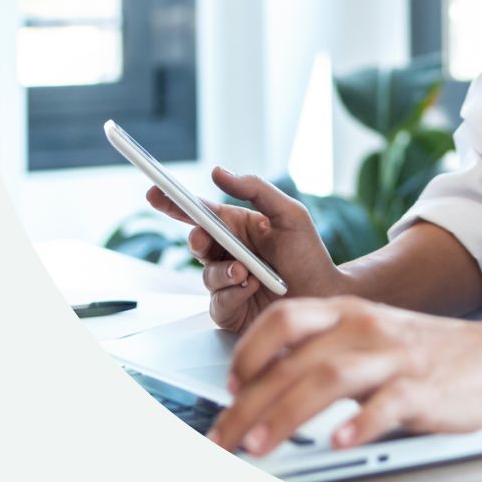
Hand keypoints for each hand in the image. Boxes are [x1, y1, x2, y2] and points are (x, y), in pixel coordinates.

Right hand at [146, 167, 340, 332]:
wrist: (325, 295)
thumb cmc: (309, 254)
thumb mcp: (289, 214)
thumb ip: (257, 189)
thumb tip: (218, 171)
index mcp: (238, 228)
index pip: (201, 212)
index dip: (174, 202)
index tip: (155, 190)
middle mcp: (228, 254)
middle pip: (196, 243)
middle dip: (197, 239)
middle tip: (203, 236)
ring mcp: (227, 282)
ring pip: (206, 275)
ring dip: (224, 272)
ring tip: (248, 272)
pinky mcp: (230, 309)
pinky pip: (217, 303)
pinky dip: (233, 295)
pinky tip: (252, 288)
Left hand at [205, 296, 481, 455]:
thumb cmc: (429, 354)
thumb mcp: (373, 337)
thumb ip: (326, 349)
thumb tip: (266, 381)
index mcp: (351, 312)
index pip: (285, 318)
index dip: (249, 352)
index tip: (228, 387)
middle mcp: (367, 328)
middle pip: (296, 359)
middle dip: (251, 402)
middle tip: (222, 438)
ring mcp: (395, 356)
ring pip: (330, 377)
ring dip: (287, 413)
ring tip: (260, 446)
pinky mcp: (423, 386)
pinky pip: (387, 402)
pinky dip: (361, 422)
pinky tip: (340, 442)